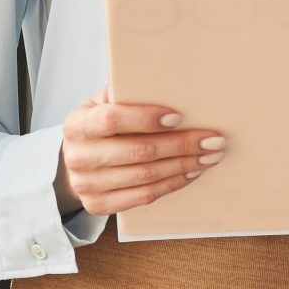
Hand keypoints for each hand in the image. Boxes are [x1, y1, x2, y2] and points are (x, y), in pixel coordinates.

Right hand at [56, 87, 224, 215]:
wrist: (75, 161)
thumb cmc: (96, 127)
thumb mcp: (100, 105)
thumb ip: (123, 94)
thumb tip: (163, 84)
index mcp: (77, 125)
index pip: (112, 119)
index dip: (146, 118)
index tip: (178, 116)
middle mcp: (79, 156)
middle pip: (138, 152)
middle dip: (181, 145)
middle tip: (212, 140)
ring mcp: (87, 185)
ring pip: (145, 177)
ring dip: (183, 166)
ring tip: (209, 156)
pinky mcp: (99, 205)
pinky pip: (144, 196)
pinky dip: (172, 184)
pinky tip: (190, 173)